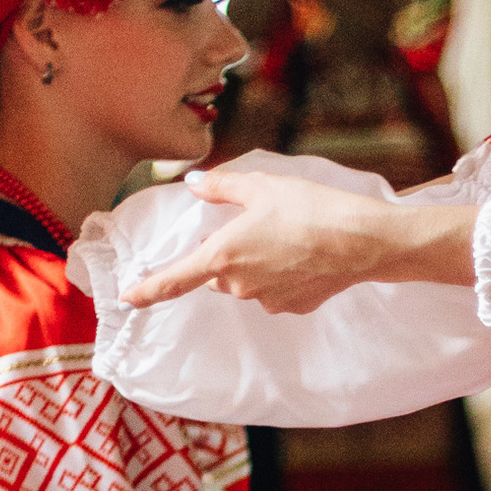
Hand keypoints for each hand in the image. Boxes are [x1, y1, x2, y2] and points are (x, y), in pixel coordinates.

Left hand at [121, 164, 399, 317]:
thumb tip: (194, 184)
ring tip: (286, 235)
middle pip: (216, 273)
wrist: (362, 242)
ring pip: (246, 282)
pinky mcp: (292, 307)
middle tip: (252, 224)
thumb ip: (220, 187)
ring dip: (255, 263)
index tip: (127, 298)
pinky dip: (282, 274)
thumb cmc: (310, 209)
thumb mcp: (261, 186)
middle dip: (225, 253)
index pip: (174, 279)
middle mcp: (238, 285)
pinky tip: (304, 254)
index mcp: (222, 256)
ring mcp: (266, 300)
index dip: (147, 289)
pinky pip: (275, 290)